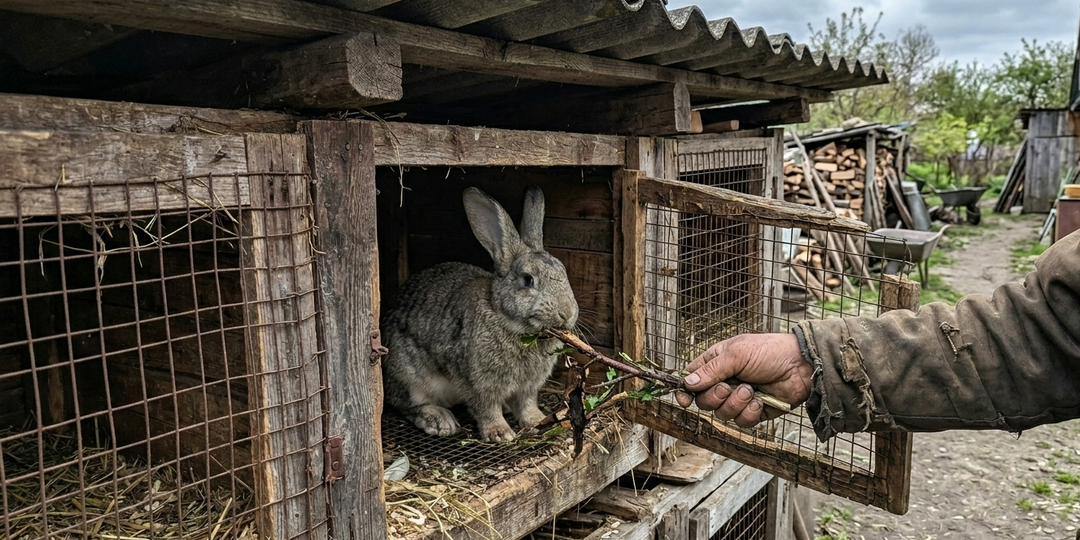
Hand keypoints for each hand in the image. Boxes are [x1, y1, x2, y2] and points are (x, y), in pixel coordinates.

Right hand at [675, 333, 812, 427]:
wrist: (800, 366)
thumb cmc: (768, 351)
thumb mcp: (736, 354)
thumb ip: (710, 370)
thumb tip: (687, 384)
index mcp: (716, 363)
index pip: (692, 379)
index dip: (686, 391)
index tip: (685, 399)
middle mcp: (725, 382)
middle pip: (704, 401)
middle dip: (715, 397)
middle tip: (729, 386)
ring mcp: (739, 398)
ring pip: (722, 414)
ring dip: (736, 403)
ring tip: (751, 390)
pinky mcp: (754, 412)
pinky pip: (741, 422)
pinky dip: (750, 412)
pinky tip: (761, 400)